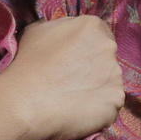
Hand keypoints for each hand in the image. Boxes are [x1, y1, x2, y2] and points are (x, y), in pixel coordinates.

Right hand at [0, 16, 125, 139]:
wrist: (24, 103)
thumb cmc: (27, 64)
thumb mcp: (37, 30)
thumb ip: (60, 27)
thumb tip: (66, 34)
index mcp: (92, 26)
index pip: (99, 35)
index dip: (86, 49)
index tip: (72, 62)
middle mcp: (109, 48)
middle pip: (107, 58)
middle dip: (94, 68)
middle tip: (71, 81)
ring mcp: (116, 75)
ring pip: (110, 82)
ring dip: (97, 89)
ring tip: (73, 99)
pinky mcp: (116, 101)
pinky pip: (110, 105)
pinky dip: (98, 110)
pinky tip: (78, 112)